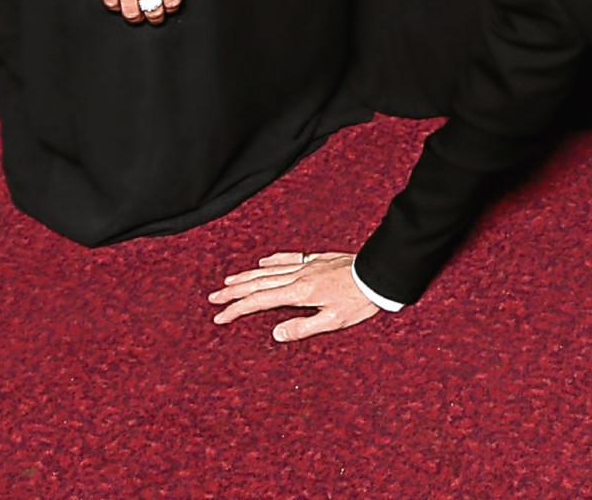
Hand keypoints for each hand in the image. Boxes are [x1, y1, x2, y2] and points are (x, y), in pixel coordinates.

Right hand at [93, 0, 185, 22]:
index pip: (172, 1)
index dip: (172, 6)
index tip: (170, 5)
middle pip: (153, 11)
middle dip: (156, 16)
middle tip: (155, 13)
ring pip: (131, 14)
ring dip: (137, 16)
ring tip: (138, 14)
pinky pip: (111, 4)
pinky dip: (116, 7)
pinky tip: (120, 3)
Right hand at [210, 251, 384, 343]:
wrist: (378, 274)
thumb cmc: (359, 301)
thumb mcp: (333, 321)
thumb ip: (302, 328)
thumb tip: (275, 333)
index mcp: (300, 293)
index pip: (260, 302)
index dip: (237, 309)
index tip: (220, 317)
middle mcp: (299, 277)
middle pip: (259, 283)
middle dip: (234, 291)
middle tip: (213, 298)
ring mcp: (308, 266)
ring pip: (270, 270)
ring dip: (247, 276)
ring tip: (228, 281)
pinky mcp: (318, 260)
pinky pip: (290, 258)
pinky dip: (273, 260)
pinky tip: (263, 262)